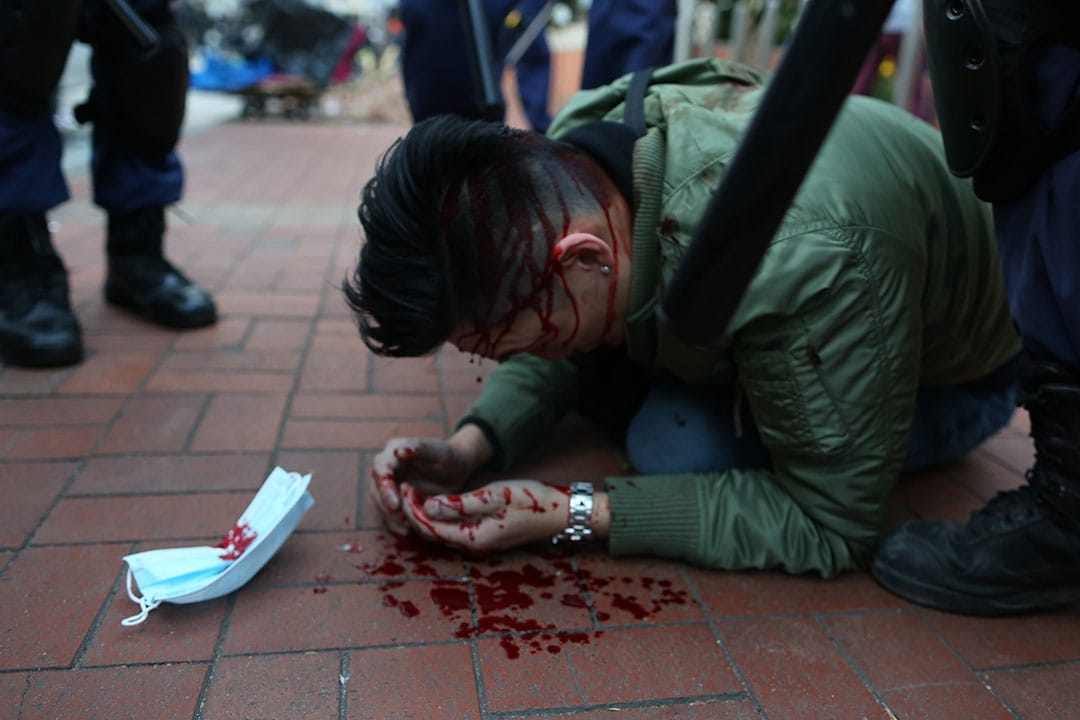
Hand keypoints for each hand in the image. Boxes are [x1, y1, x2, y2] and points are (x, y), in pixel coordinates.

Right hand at [369, 425, 491, 535]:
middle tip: (402, 520)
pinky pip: (388, 512)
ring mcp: (388, 482)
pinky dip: (395, 523)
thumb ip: (420, 449)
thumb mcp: (439, 451)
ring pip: (379, 503)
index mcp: (394, 450)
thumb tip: (397, 451)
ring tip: (406, 528)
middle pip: (376, 488)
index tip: (395, 506)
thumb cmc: (450, 457)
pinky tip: (407, 531)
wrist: (456, 468)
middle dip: (385, 506)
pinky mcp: (393, 497)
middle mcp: (386, 466)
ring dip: (389, 517)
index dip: (385, 488)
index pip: (381, 469)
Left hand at [398, 479, 573, 553]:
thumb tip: (428, 506)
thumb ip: (459, 503)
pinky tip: (436, 501)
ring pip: (441, 532)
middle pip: (432, 533)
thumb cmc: (530, 501)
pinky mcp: (484, 536)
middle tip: (403, 488)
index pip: (430, 527)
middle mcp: (472, 545)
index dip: (413, 509)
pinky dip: (440, 516)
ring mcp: (479, 542)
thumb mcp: (494, 496)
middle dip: (414, 513)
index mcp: (473, 538)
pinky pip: (453, 529)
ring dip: (425, 515)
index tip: (404, 487)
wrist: (559, 513)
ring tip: (413, 492)